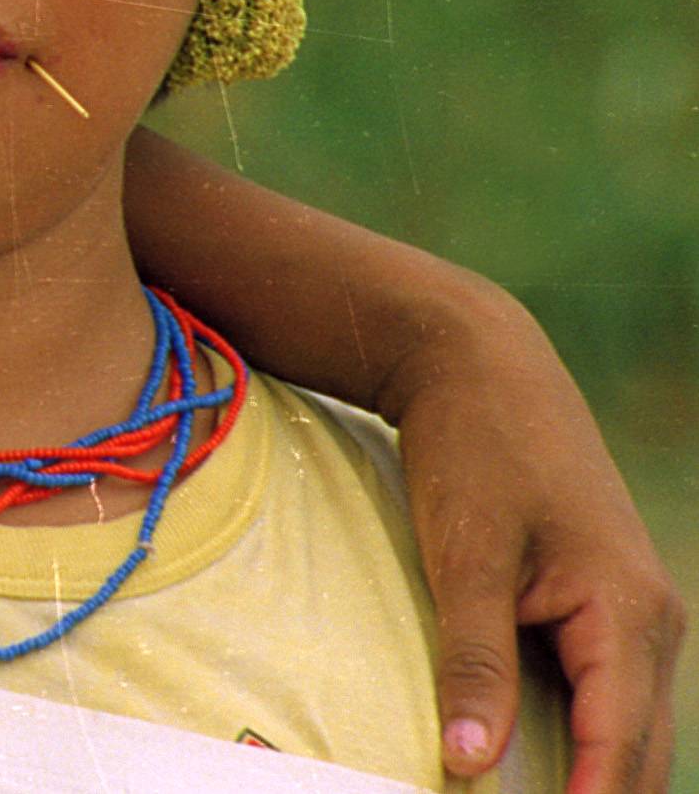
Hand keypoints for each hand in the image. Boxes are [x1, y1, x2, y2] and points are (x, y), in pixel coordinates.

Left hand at [386, 278, 683, 793]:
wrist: (480, 365)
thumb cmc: (473, 452)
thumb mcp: (464, 559)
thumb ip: (472, 664)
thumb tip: (470, 764)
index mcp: (629, 615)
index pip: (617, 747)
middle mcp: (652, 623)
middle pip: (636, 752)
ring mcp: (636, 614)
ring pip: (628, 728)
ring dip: (592, 777)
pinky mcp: (606, 604)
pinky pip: (607, 694)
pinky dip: (583, 739)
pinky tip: (541, 768)